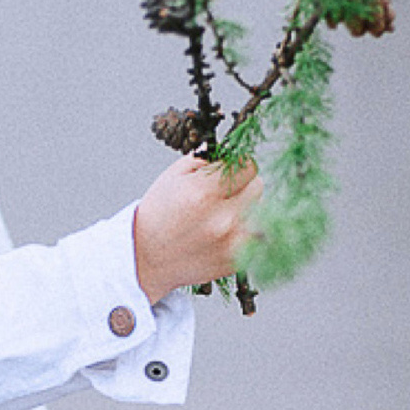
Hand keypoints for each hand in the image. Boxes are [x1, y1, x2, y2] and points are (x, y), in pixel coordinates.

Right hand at [131, 153, 261, 301]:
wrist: (146, 258)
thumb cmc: (159, 215)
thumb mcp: (174, 176)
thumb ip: (205, 159)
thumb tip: (230, 149)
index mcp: (203, 193)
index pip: (248, 165)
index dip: (239, 164)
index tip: (230, 169)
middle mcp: (222, 218)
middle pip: (258, 185)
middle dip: (243, 184)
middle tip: (223, 193)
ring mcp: (232, 243)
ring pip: (262, 211)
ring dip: (247, 208)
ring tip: (222, 214)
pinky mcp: (237, 261)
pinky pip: (259, 236)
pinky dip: (247, 230)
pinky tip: (227, 231)